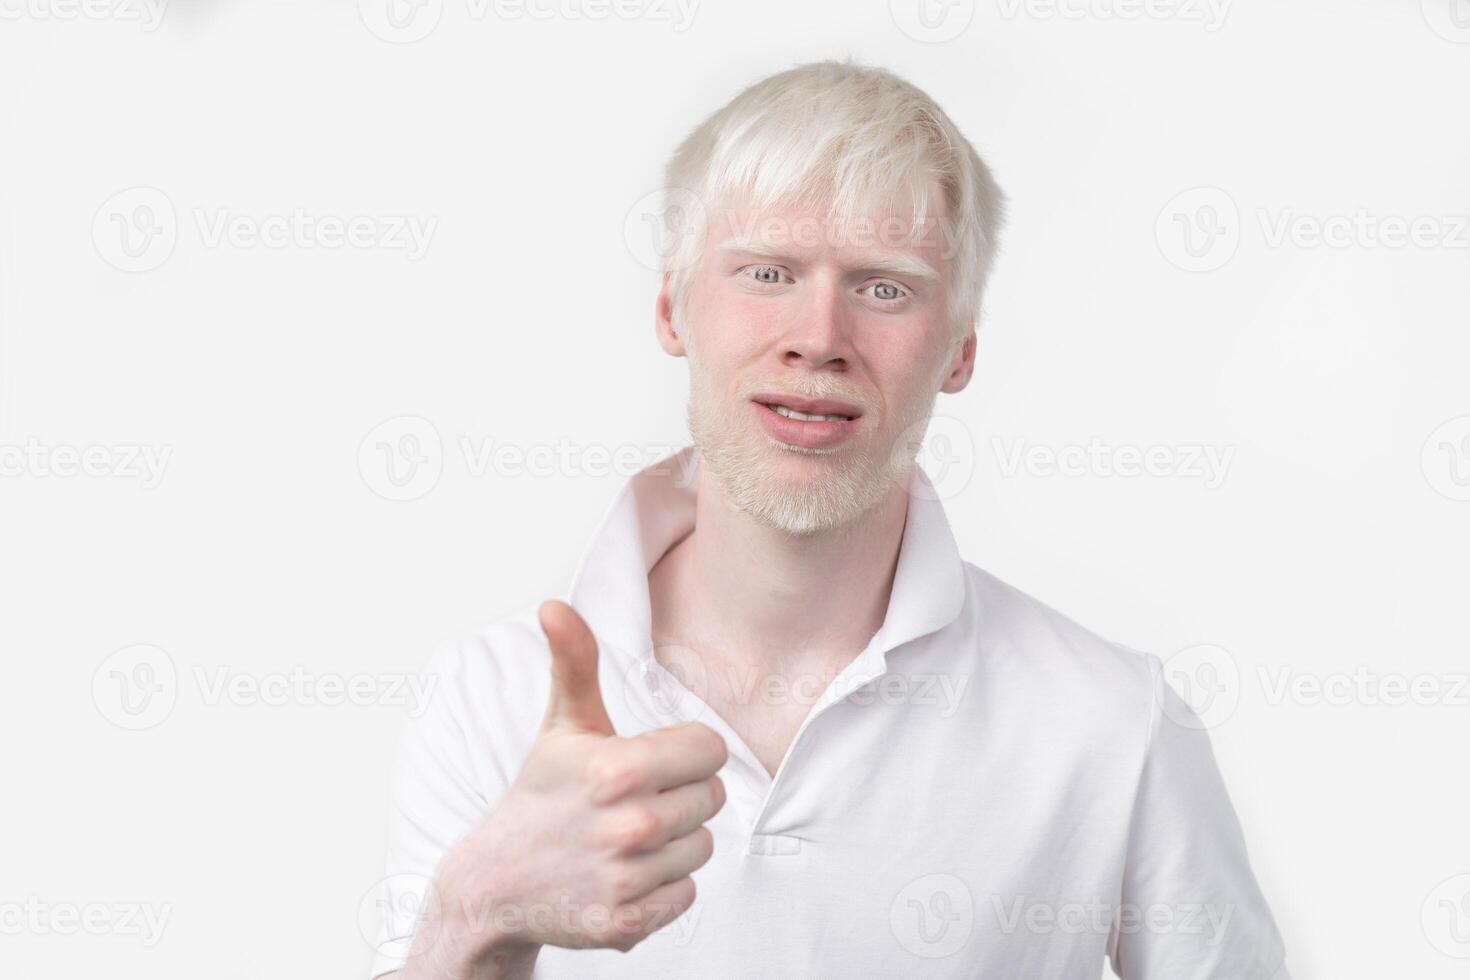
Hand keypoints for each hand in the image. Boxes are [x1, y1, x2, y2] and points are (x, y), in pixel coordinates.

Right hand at [418, 599, 728, 976]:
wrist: (496, 881)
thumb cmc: (542, 793)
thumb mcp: (561, 724)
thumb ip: (573, 662)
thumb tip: (553, 605)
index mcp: (618, 768)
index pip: (709, 750)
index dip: (683, 753)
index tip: (648, 761)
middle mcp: (628, 826)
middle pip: (710, 798)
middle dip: (678, 795)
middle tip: (631, 800)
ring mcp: (627, 879)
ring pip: (702, 846)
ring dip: (673, 842)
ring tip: (625, 837)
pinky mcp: (627, 923)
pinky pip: (687, 892)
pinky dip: (663, 885)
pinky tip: (624, 873)